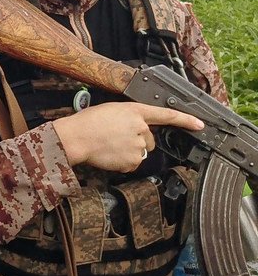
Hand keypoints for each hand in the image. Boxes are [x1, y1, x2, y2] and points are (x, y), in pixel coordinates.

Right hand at [52, 101, 204, 172]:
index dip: (185, 120)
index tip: (199, 124)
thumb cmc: (87, 122)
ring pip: (140, 152)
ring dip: (128, 152)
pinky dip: (122, 162)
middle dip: (137, 141)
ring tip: (109, 146)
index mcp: (135, 111)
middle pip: (149, 140)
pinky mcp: (132, 160)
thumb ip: (129, 118)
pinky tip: (109, 155)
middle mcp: (140, 127)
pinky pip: (131, 164)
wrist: (76, 137)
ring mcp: (138, 145)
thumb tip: (136, 130)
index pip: (166, 115)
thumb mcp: (111, 111)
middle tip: (116, 139)